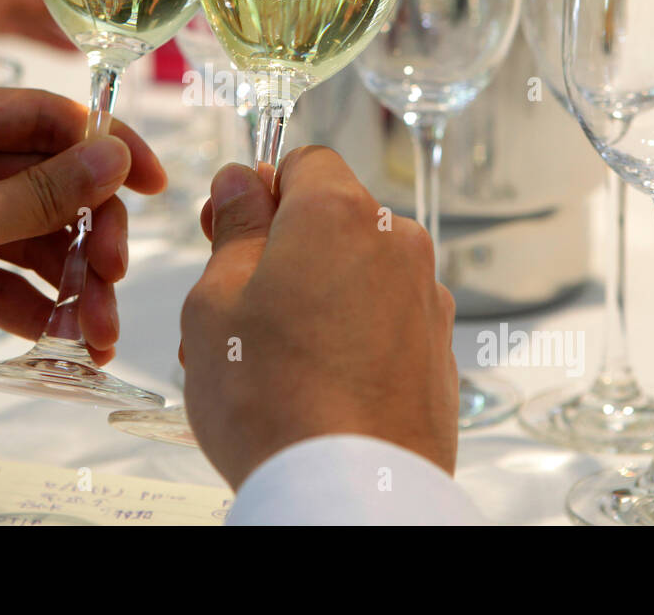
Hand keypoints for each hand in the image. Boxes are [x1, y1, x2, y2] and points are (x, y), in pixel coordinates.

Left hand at [0, 86, 165, 433]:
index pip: (42, 117)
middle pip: (47, 183)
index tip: (151, 183)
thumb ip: (42, 194)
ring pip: (33, 238)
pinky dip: (40, 307)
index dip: (102, 148)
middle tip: (112, 272)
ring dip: (72, 281)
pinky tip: (70, 337)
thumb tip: (113, 157)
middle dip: (88, 231)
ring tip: (98, 329)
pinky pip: (8, 280)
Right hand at [181, 147, 458, 489]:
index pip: (305, 160)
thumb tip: (242, 182)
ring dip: (314, 294)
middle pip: (332, 218)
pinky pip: (384, 318)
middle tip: (233, 306)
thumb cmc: (272, 399)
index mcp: (339, 215)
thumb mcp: (216, 301)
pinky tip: (315, 385)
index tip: (229, 229)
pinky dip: (351, 334)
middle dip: (283, 248)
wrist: (349, 492)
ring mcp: (424, 299)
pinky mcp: (437, 351)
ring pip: (356, 272)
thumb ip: (235, 228)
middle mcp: (396, 245)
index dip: (260, 189)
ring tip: (268, 360)